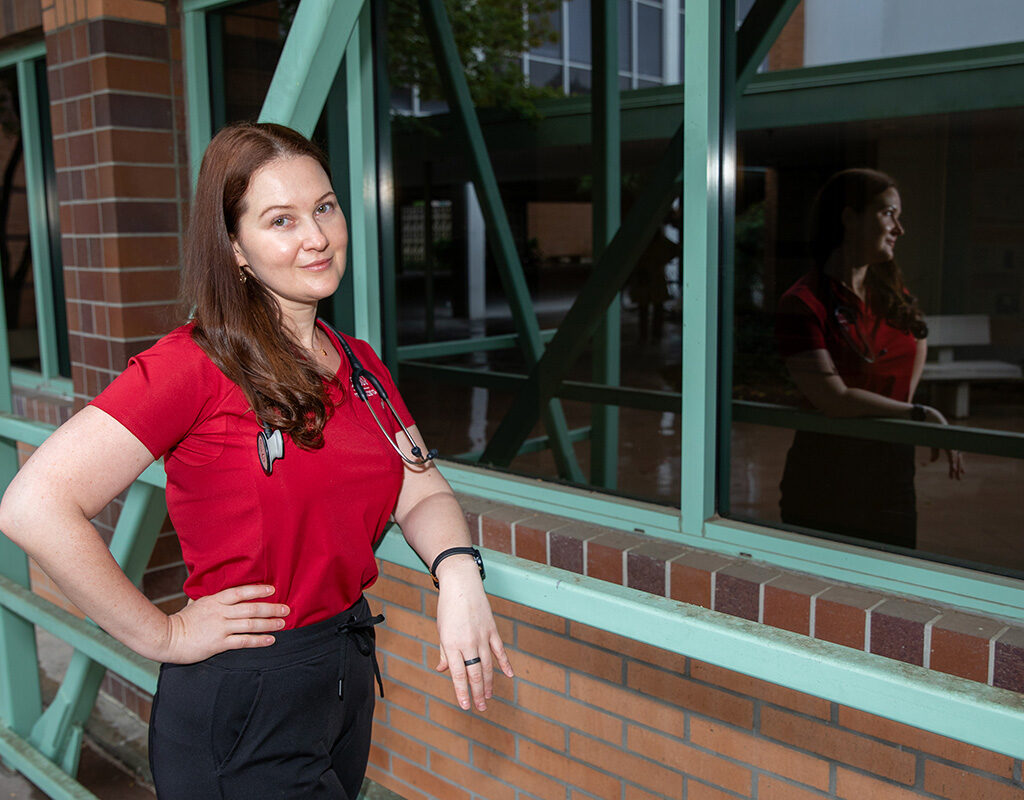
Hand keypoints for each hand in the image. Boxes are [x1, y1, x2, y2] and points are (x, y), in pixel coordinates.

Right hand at [158, 584, 288, 663]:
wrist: (166, 638)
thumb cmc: (181, 621)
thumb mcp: (195, 603)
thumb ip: (207, 598)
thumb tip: (209, 588)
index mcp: (215, 600)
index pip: (240, 592)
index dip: (257, 590)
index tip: (272, 590)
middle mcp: (220, 612)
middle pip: (251, 607)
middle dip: (271, 608)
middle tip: (286, 608)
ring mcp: (220, 627)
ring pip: (250, 623)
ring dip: (269, 623)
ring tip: (282, 622)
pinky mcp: (218, 643)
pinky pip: (243, 641)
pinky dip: (259, 640)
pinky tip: (270, 640)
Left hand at [433, 561, 513, 711]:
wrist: (461, 583)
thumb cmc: (448, 607)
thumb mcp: (441, 630)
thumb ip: (444, 652)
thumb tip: (443, 669)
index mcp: (451, 643)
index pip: (458, 674)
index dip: (462, 692)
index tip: (466, 706)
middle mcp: (467, 642)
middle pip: (474, 673)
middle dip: (477, 693)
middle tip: (480, 707)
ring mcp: (482, 636)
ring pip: (488, 665)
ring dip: (489, 683)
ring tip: (489, 697)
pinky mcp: (492, 629)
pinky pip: (499, 650)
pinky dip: (505, 664)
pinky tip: (509, 675)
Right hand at [921, 406, 965, 480]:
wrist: (924, 415)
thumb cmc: (927, 427)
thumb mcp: (931, 442)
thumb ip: (934, 451)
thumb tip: (934, 462)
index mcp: (949, 443)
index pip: (955, 456)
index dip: (957, 465)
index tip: (958, 474)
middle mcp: (951, 441)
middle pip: (957, 457)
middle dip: (958, 468)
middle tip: (958, 479)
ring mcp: (950, 440)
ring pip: (955, 456)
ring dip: (955, 467)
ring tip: (956, 475)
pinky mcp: (947, 439)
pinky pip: (951, 452)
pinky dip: (952, 461)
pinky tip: (953, 467)